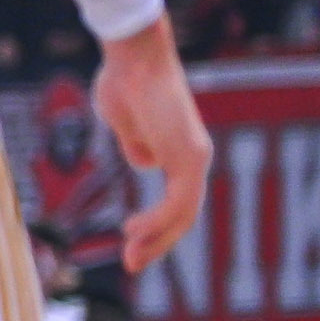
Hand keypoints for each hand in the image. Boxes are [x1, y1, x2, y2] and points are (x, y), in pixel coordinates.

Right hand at [93, 18, 210, 277]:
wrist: (133, 56)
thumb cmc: (124, 80)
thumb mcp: (124, 123)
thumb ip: (135, 144)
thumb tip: (144, 163)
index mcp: (179, 150)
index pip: (174, 201)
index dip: (153, 226)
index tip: (127, 237)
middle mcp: (194, 157)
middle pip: (182, 214)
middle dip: (157, 243)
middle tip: (132, 264)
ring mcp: (194, 157)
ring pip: (183, 214)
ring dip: (157, 240)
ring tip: (131, 257)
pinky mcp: (188, 157)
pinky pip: (178, 202)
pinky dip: (157, 222)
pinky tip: (134, 232)